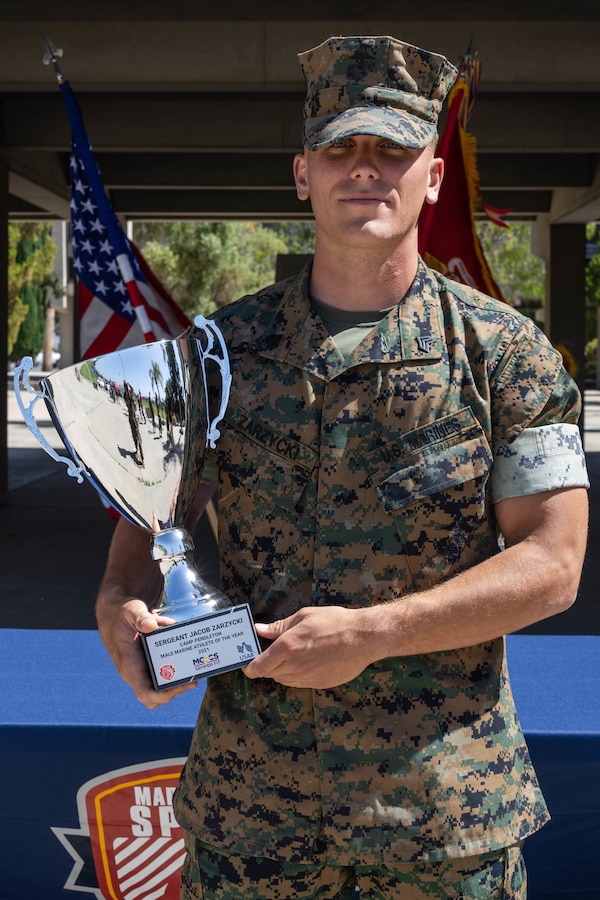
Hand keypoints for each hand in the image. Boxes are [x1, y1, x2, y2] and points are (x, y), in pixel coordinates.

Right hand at [96, 594, 196, 709]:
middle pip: (156, 697)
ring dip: (177, 681)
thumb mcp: (131, 611)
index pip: (145, 693)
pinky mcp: (147, 663)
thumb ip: (140, 617)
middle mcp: (135, 672)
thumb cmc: (122, 614)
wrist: (114, 614)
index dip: (164, 695)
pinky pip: (162, 673)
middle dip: (176, 690)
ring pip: (160, 688)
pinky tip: (183, 650)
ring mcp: (142, 669)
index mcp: (130, 666)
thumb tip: (152, 626)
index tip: (183, 684)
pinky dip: (175, 666)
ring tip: (192, 666)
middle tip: (193, 677)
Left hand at [243, 606, 374, 688]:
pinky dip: (296, 675)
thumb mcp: (304, 617)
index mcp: (288, 647)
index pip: (258, 667)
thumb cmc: (335, 622)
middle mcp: (295, 666)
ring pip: (283, 680)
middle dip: (266, 665)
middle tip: (271, 653)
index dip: (249, 667)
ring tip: (292, 654)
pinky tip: (306, 661)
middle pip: (269, 674)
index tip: (247, 663)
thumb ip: (279, 626)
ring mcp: (307, 678)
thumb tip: (259, 629)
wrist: (363, 638)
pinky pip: (299, 683)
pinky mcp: (319, 684)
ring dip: (281, 670)